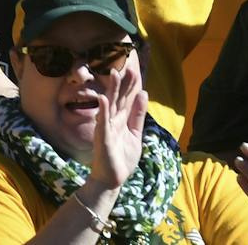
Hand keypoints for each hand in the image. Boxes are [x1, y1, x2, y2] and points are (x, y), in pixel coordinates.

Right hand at [88, 65, 146, 191]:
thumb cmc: (122, 157)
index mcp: (121, 119)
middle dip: (122, 83)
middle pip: (118, 98)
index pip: (126, 98)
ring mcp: (107, 129)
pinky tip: (103, 99)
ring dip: (111, 90)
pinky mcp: (103, 139)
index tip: (135, 70)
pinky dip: (103, 111)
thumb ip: (138, 115)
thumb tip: (144, 93)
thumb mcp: (135, 134)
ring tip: (114, 75)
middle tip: (128, 67)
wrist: (113, 180)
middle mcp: (112, 121)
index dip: (130, 85)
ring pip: (109, 106)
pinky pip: (103, 123)